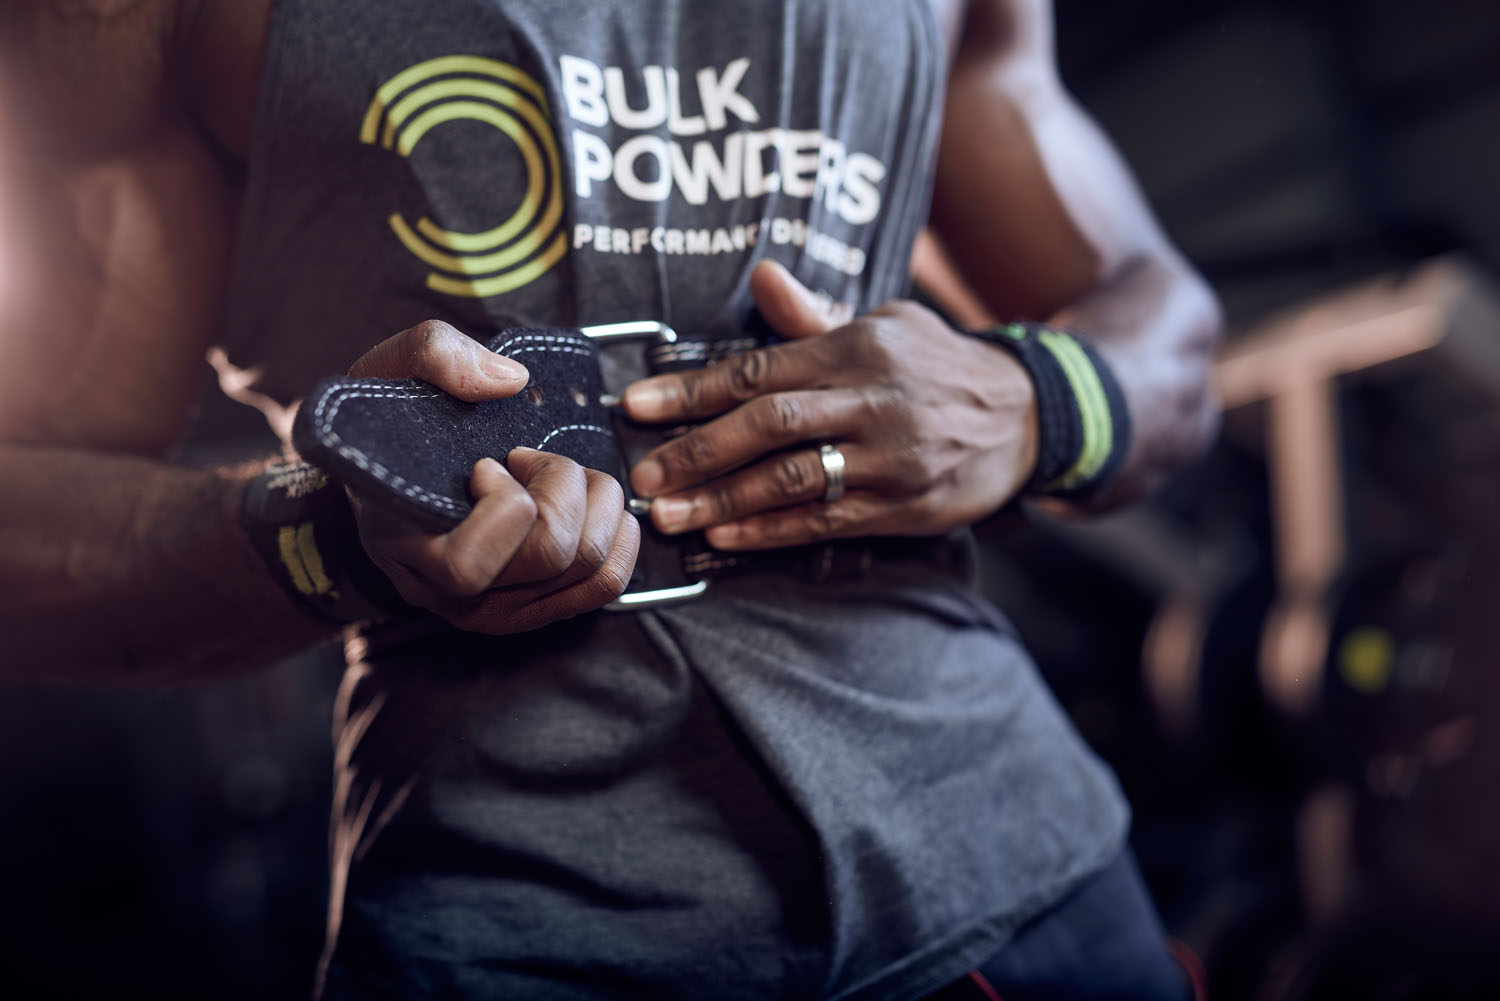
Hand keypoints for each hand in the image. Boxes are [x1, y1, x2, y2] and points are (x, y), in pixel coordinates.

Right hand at [343, 320, 639, 632]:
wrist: (390, 472)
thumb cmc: (390, 426)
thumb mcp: (390, 370)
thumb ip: (437, 354)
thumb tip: (509, 381)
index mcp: (403, 546)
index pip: (469, 565)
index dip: (501, 504)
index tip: (489, 462)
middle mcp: (449, 594)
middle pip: (549, 556)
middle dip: (562, 485)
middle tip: (531, 459)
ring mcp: (496, 609)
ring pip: (589, 567)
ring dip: (596, 503)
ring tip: (560, 476)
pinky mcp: (536, 608)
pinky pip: (607, 583)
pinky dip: (619, 535)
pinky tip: (594, 503)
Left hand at [622, 262, 1039, 549]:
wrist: (1025, 416)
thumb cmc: (937, 365)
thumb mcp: (886, 324)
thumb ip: (815, 316)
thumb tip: (763, 277)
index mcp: (857, 349)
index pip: (760, 369)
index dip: (692, 389)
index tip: (637, 404)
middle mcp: (871, 401)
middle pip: (769, 425)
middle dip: (698, 450)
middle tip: (645, 473)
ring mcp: (889, 458)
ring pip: (793, 479)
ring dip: (725, 499)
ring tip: (672, 514)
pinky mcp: (903, 507)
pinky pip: (827, 521)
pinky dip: (772, 531)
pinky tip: (727, 538)